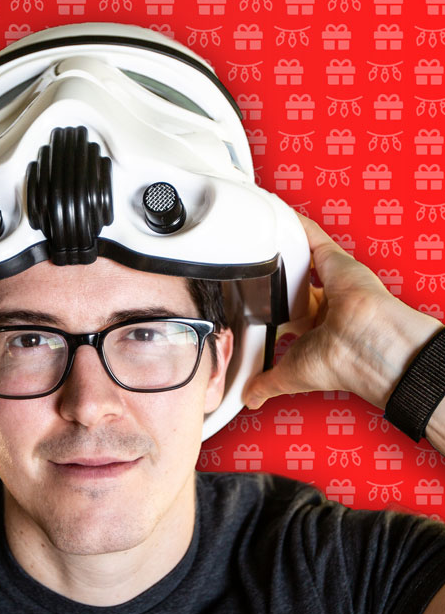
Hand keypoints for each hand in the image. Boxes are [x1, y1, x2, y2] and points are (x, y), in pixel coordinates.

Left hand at [243, 213, 442, 410]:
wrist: (367, 347)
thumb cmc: (340, 363)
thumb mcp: (290, 376)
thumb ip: (266, 384)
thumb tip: (250, 399)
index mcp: (316, 330)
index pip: (289, 315)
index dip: (272, 309)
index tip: (254, 305)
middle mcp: (325, 305)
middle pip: (293, 284)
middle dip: (273, 278)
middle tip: (246, 269)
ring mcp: (331, 281)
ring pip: (301, 258)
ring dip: (281, 248)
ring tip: (254, 236)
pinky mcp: (335, 260)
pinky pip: (312, 236)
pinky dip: (295, 225)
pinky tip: (275, 214)